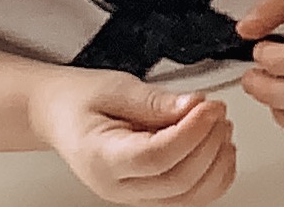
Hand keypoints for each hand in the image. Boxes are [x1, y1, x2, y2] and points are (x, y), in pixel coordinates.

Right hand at [32, 72, 236, 204]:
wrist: (63, 116)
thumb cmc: (82, 101)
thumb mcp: (115, 88)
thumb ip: (154, 101)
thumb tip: (193, 106)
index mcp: (102, 159)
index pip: (155, 158)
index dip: (191, 132)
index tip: (210, 106)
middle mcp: (119, 187)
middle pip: (178, 181)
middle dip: (208, 143)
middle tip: (217, 109)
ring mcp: (136, 196)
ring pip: (191, 197)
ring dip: (217, 161)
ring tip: (219, 124)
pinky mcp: (152, 194)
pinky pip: (192, 197)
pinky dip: (216, 175)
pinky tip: (220, 146)